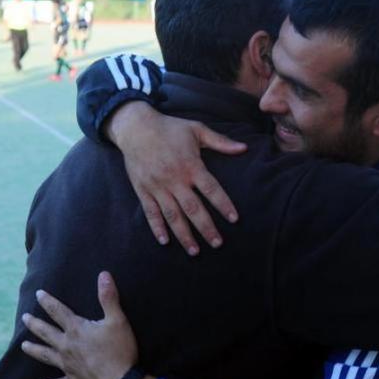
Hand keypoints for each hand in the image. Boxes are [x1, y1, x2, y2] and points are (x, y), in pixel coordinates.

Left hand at [20, 272, 138, 378]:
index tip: (38, 294)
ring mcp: (68, 366)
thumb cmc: (119, 351)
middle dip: (34, 324)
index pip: (58, 311)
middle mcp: (67, 347)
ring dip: (34, 350)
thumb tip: (103, 274)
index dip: (48, 302)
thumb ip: (108, 297)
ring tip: (23, 346)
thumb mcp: (117, 320)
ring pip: (46, 356)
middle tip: (24, 317)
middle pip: (46, 333)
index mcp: (76, 330)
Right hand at [108, 102, 246, 254]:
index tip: (234, 219)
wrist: (135, 127)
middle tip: (217, 243)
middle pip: (193, 208)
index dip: (223, 204)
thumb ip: (221, 141)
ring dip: (184, 235)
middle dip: (206, 228)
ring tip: (195, 251)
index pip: (211, 189)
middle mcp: (174, 179)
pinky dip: (157, 227)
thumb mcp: (197, 130)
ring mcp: (157, 186)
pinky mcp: (143, 190)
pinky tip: (165, 241)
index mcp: (190, 165)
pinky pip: (150, 212)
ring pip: (172, 215)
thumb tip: (244, 148)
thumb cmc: (170, 128)